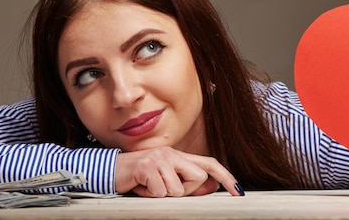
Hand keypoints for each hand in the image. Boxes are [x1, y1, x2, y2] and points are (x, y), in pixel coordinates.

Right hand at [115, 147, 243, 196]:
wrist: (110, 171)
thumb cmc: (139, 178)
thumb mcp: (165, 182)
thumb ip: (188, 184)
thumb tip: (212, 187)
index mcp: (178, 156)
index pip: (209, 164)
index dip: (226, 177)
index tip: (238, 192)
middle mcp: (172, 153)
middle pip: (199, 178)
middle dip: (185, 190)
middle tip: (164, 189)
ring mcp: (160, 158)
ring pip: (179, 189)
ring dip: (163, 195)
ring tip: (149, 187)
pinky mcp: (147, 166)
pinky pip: (161, 192)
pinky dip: (150, 195)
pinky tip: (141, 187)